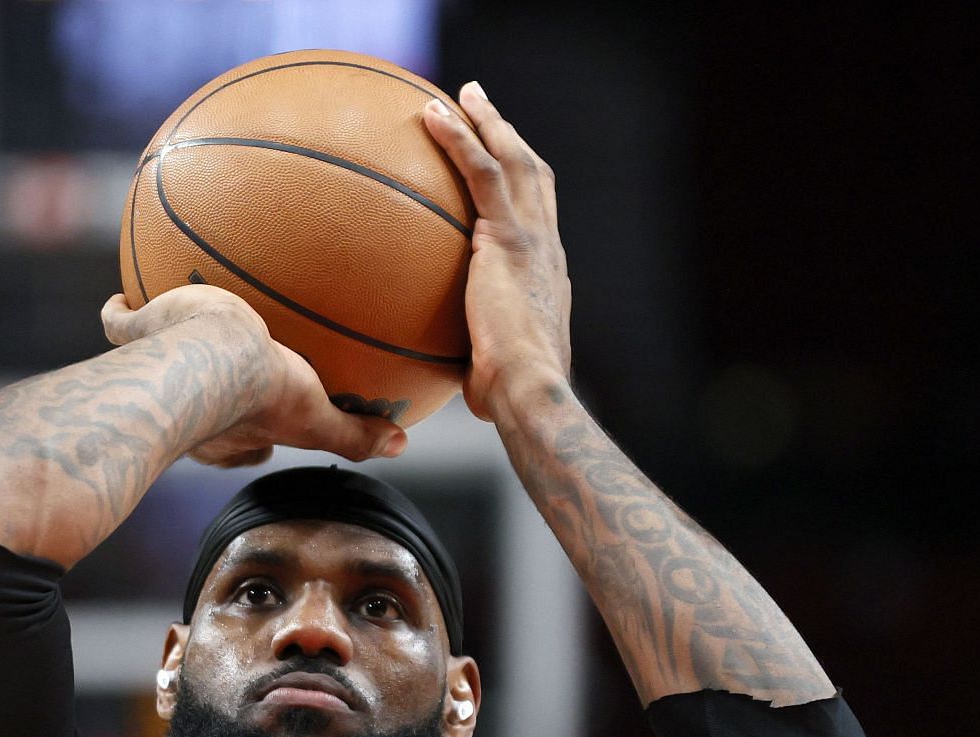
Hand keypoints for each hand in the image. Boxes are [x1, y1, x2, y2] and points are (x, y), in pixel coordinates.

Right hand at [102, 286, 405, 467]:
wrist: (209, 357)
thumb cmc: (262, 392)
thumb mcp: (317, 418)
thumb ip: (353, 433)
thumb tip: (400, 444)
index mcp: (229, 435)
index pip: (244, 450)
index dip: (254, 446)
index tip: (265, 434)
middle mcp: (187, 414)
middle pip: (198, 412)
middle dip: (207, 401)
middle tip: (220, 379)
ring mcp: (156, 371)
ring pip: (154, 365)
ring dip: (162, 351)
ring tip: (169, 327)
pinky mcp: (136, 338)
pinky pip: (119, 323)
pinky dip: (119, 311)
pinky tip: (123, 294)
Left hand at [421, 82, 571, 421]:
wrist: (531, 392)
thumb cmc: (509, 399)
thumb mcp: (486, 371)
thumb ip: (467, 358)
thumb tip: (432, 375)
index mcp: (545, 276)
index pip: (537, 218)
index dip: (522, 187)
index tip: (502, 166)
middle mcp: (547, 249)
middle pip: (532, 175)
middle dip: (509, 136)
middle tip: (483, 108)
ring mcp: (533, 239)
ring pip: (513, 161)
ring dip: (488, 122)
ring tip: (461, 94)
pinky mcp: (511, 238)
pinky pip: (482, 173)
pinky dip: (459, 139)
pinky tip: (431, 116)